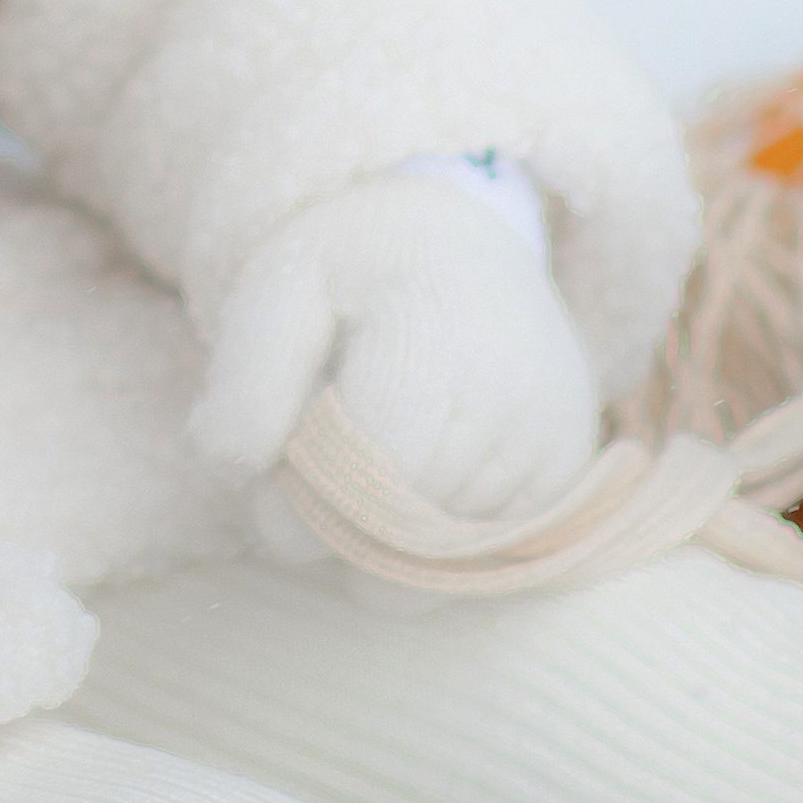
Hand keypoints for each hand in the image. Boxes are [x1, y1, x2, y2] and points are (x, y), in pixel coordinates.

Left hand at [192, 173, 599, 528]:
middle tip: (308, 464)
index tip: (271, 468)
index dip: (301, 497)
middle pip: (400, 531)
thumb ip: (248, 374)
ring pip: (441, 561)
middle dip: (333, 522)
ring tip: (365, 452)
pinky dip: (432, 550)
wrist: (467, 237)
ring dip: (381, 540)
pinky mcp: (570, 480)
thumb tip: (232, 468)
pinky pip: (485, 565)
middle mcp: (515, 400)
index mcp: (438, 340)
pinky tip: (410, 484)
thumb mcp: (284, 284)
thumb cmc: (361, 265)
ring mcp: (554, 444)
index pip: (366, 480)